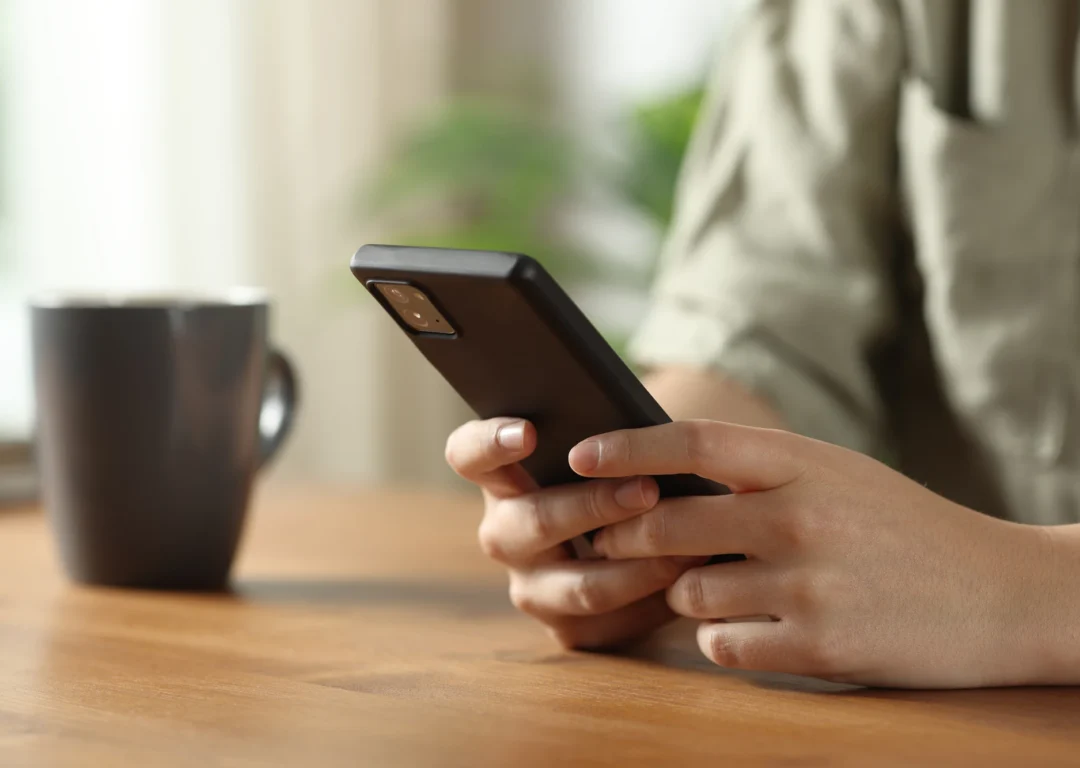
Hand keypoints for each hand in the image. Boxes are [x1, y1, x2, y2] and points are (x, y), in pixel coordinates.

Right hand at [445, 418, 700, 649]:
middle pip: (534, 521)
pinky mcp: (566, 629)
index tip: (528, 432)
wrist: (642, 537)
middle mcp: (503, 535)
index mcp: (499, 477)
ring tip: (689, 544)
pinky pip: (611, 621)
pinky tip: (690, 579)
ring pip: (579, 585)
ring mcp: (530, 587)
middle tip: (648, 490)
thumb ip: (604, 439)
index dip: (491, 442)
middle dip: (595, 506)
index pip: (468, 454)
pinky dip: (655, 599)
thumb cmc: (618, 474)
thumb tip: (643, 430)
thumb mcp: (603, 451)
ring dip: (637, 564)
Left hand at [569, 420, 1053, 687]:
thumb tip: (663, 485)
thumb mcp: (839, 476)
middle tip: (611, 544)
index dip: (628, 446)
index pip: (694, 441)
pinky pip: (721, 644)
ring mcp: (808, 585)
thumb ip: (759, 476)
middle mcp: (801, 517)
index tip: (579, 453)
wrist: (1002, 593)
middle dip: (626, 538)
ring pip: (687, 592)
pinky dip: (723, 638)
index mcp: (805, 462)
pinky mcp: (818, 648)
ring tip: (725, 589)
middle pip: (668, 524)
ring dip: (685, 594)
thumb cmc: (904, 529)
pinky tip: (761, 627)